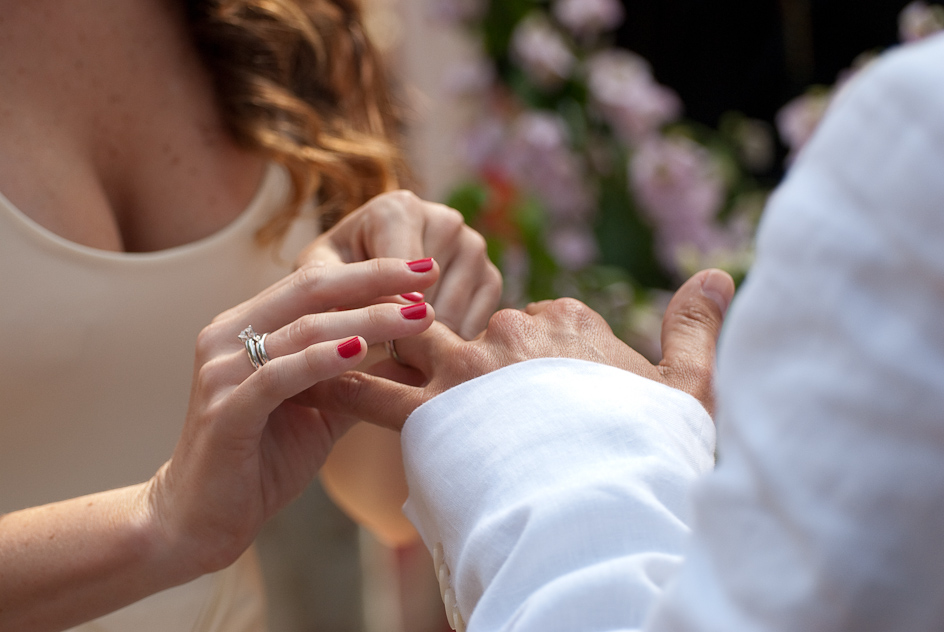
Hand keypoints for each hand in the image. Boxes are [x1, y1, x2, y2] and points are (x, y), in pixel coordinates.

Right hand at [144, 258, 439, 574]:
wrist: (201, 521)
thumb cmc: (263, 461)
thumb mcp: (324, 411)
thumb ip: (360, 378)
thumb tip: (418, 356)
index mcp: (248, 326)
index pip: (316, 283)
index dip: (372, 272)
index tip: (425, 269)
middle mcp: (228, 336)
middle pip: (311, 289)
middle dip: (376, 278)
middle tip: (429, 274)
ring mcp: (222, 370)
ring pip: (302, 329)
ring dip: (367, 319)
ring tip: (418, 317)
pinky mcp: (224, 409)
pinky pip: (279, 376)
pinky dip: (322, 360)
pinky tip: (361, 351)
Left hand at [297, 190, 502, 338]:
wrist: (357, 284)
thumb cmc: (329, 280)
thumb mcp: (319, 282)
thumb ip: (349, 291)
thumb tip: (404, 311)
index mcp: (399, 208)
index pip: (404, 272)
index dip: (390, 314)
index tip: (378, 344)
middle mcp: (445, 219)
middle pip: (433, 297)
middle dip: (407, 334)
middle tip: (385, 360)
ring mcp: (474, 246)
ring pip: (456, 315)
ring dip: (429, 345)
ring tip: (401, 358)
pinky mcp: (491, 276)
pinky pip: (478, 324)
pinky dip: (453, 345)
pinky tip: (426, 351)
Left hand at [309, 269, 734, 429]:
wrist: (618, 505)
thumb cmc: (656, 455)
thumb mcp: (690, 387)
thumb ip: (696, 328)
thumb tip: (721, 276)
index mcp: (565, 325)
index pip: (522, 320)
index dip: (509, 346)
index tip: (504, 372)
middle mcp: (511, 336)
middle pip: (459, 321)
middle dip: (432, 326)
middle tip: (404, 343)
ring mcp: (469, 372)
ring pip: (412, 340)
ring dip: (378, 336)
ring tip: (342, 334)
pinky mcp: (435, 417)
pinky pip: (375, 390)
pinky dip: (344, 379)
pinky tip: (311, 375)